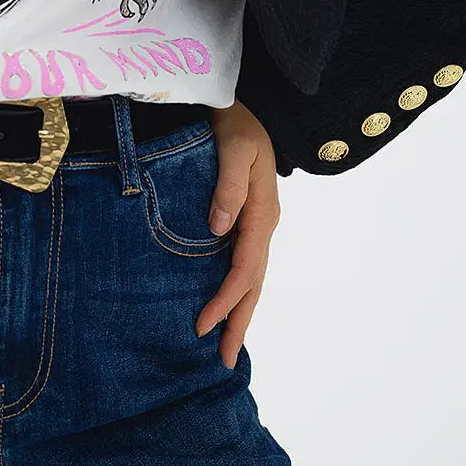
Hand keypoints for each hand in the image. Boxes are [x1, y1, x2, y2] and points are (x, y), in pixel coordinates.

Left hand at [195, 99, 280, 369]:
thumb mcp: (234, 148)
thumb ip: (228, 188)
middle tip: (223, 360)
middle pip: (253, 284)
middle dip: (239, 322)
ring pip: (251, 277)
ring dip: (240, 310)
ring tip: (225, 344)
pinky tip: (226, 301)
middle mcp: (263, 225)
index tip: (202, 325)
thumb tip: (218, 230)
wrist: (247, 106)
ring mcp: (256, 223)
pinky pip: (243, 262)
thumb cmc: (237, 123)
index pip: (244, 270)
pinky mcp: (246, 218)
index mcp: (262, 214)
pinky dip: (236, 288)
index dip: (225, 300)